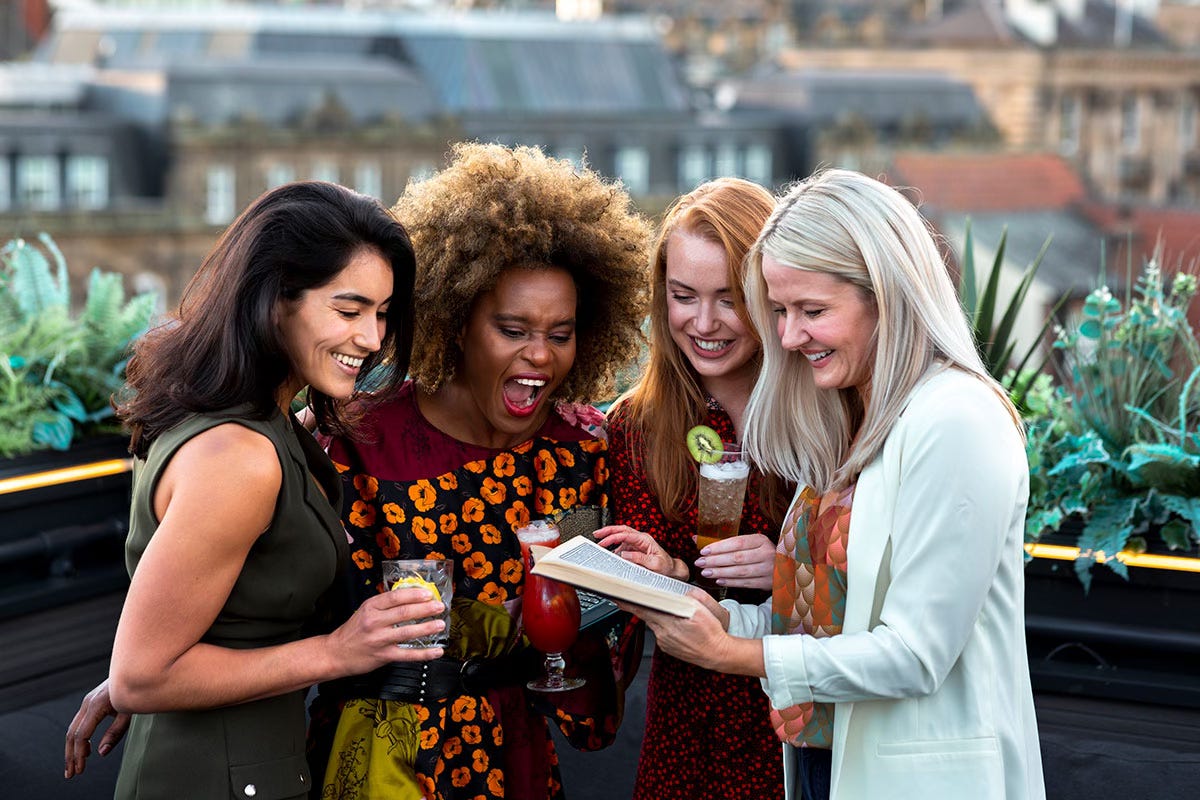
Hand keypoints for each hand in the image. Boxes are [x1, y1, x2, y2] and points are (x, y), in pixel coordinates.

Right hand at [64, 679, 129, 778]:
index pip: (82, 735)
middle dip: (70, 756)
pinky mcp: (90, 702)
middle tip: (71, 774)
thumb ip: (116, 732)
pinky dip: (77, 739)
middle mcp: (88, 702)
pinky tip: (84, 750)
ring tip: (74, 766)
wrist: (136, 670)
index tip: (80, 769)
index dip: (79, 754)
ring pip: (72, 729)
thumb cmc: (135, 690)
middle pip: (72, 734)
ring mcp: (87, 702)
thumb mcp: (129, 712)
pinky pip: (79, 723)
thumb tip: (101, 752)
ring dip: (71, 749)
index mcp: (96, 705)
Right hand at [326, 587, 447, 673]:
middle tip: (439, 606)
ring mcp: (379, 639)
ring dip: (427, 628)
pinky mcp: (383, 656)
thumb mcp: (365, 611)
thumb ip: (385, 605)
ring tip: (440, 624)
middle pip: (404, 613)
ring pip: (407, 632)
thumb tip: (411, 596)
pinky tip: (436, 651)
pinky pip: (407, 655)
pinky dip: (424, 653)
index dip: (414, 594)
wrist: (335, 653)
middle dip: (425, 609)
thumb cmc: (353, 631)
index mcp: (371, 607)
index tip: (427, 593)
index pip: (395, 597)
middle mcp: (374, 622)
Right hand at [595, 525, 688, 580]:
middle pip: (622, 530)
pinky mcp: (635, 549)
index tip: (604, 541)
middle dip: (608, 530)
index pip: (626, 534)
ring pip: (621, 536)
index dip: (613, 537)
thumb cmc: (665, 566)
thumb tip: (624, 554)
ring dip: (610, 538)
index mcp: (645, 540)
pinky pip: (622, 545)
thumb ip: (639, 559)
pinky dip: (614, 546)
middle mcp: (641, 539)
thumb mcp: (654, 564)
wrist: (671, 570)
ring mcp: (637, 543)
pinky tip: (609, 551)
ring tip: (600, 543)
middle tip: (597, 533)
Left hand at [617, 590, 734, 671]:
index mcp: (670, 622)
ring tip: (666, 610)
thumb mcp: (703, 609)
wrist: (718, 655)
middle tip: (629, 595)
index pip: (644, 609)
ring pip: (653, 623)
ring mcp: (664, 641)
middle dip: (639, 605)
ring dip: (655, 615)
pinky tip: (674, 624)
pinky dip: (663, 625)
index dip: (630, 601)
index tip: (619, 595)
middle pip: (645, 615)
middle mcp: (663, 633)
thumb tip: (680, 590)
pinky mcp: (666, 647)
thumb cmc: (712, 634)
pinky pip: (660, 631)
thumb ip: (689, 596)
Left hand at [694, 533, 775, 590]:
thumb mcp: (749, 543)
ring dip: (721, 572)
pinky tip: (719, 580)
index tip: (704, 551)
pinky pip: (746, 583)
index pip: (737, 543)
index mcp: (761, 540)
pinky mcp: (767, 582)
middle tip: (700, 563)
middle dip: (716, 561)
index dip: (719, 547)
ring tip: (706, 572)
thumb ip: (726, 543)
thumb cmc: (761, 552)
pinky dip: (731, 582)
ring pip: (740, 572)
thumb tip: (696, 539)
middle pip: (737, 558)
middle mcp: (767, 553)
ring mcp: (769, 569)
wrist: (786, 566)